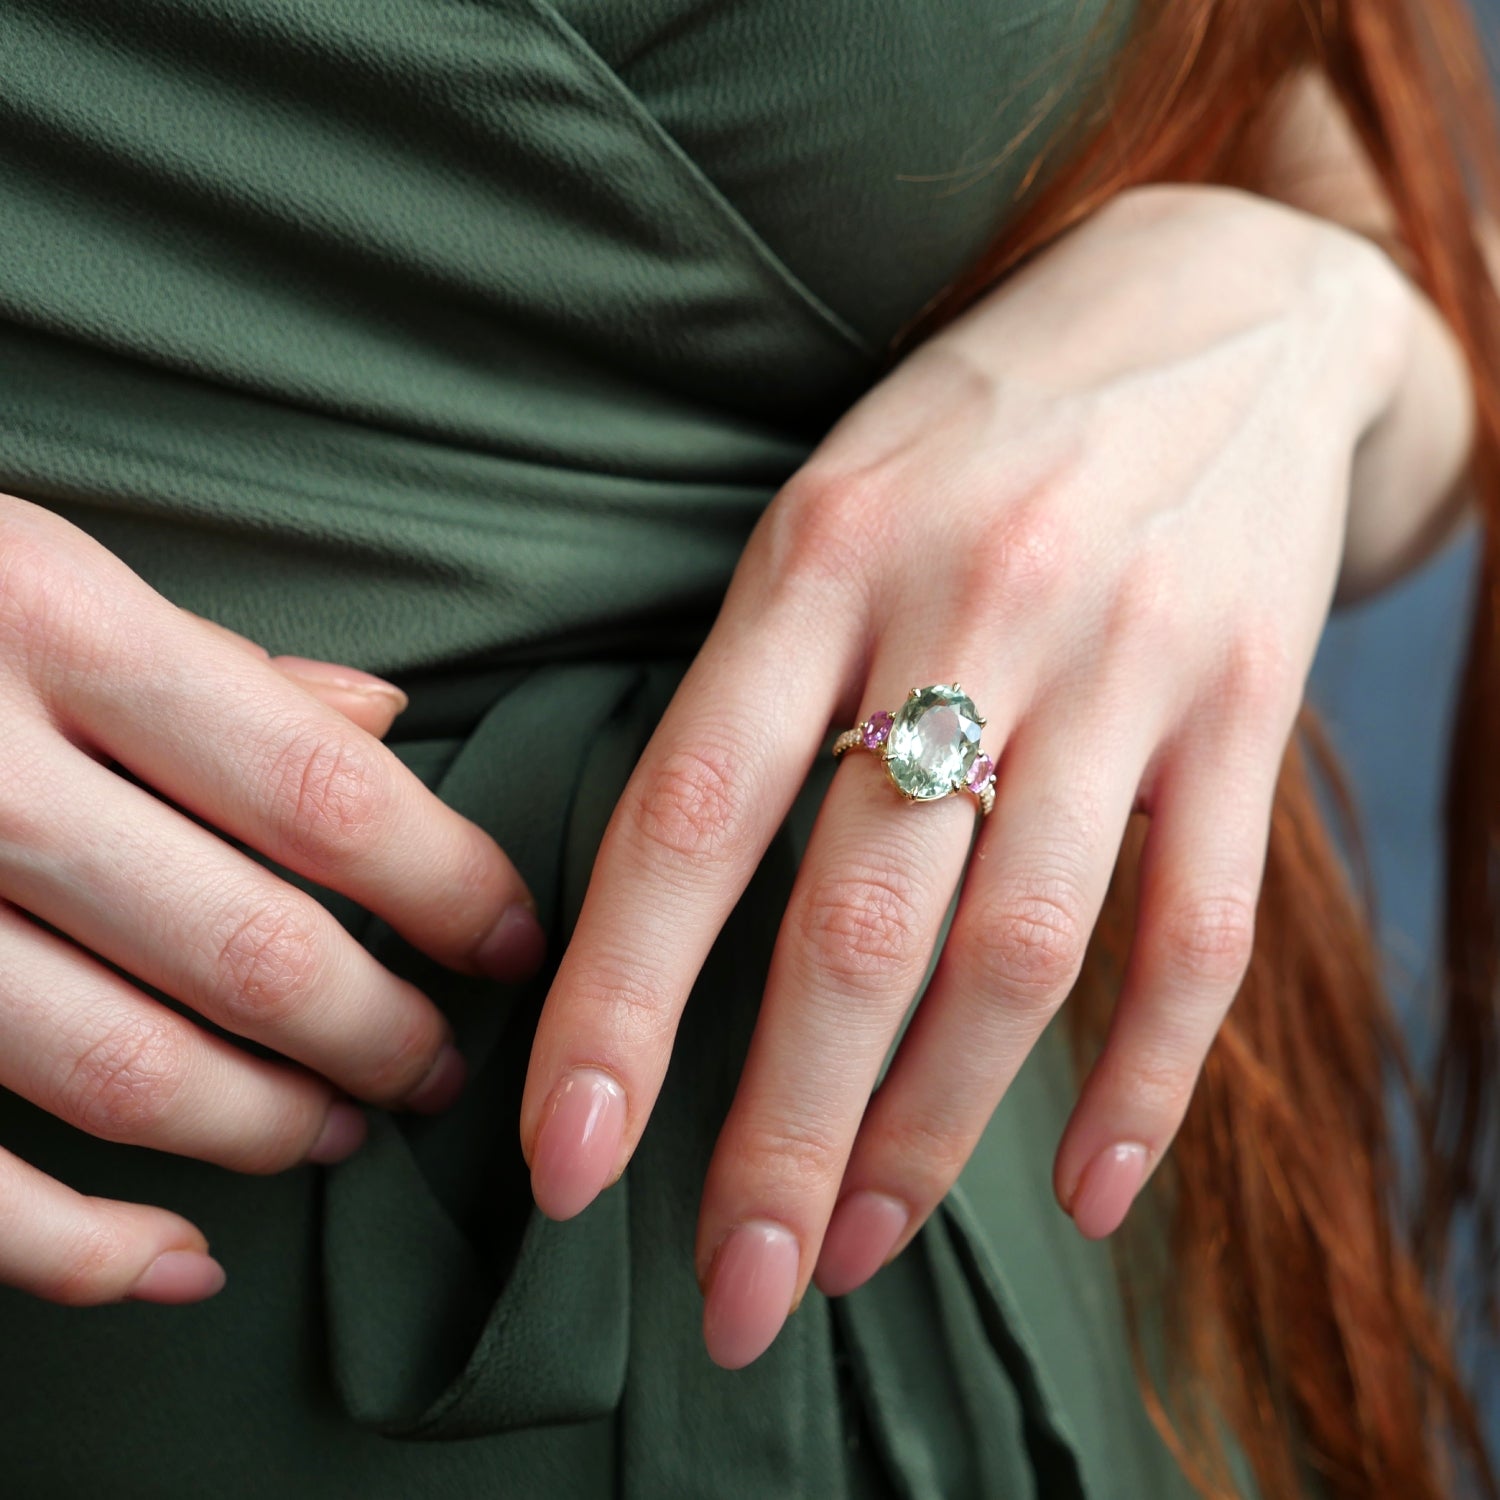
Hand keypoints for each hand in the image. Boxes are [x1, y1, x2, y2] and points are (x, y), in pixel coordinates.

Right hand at [0, 497, 545, 1305]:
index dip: (447, 886)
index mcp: (52, 621)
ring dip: (263, 1126)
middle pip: (246, 949)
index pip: (320, 792)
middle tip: (440, 1063)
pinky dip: (73, 1248)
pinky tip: (181, 1262)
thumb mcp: (42, 567)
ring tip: (344, 1128)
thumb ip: (216, 658)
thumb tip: (385, 721)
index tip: (514, 940)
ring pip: (118, 1070)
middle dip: (379, 1030)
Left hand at [518, 182, 1414, 1367]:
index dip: (619, 1004)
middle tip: (734, 1292)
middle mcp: (971, 613)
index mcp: (822, 557)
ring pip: (1020, 955)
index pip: (692, 814)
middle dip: (784, 1136)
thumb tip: (685, 915)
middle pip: (859, 926)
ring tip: (864, 1252)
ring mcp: (1126, 666)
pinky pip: (1198, 936)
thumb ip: (760, 686)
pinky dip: (1142, 1088)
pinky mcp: (1246, 712)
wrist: (1222, 309)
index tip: (567, 1164)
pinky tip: (1089, 1197)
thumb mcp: (829, 505)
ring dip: (935, 1135)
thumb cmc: (979, 432)